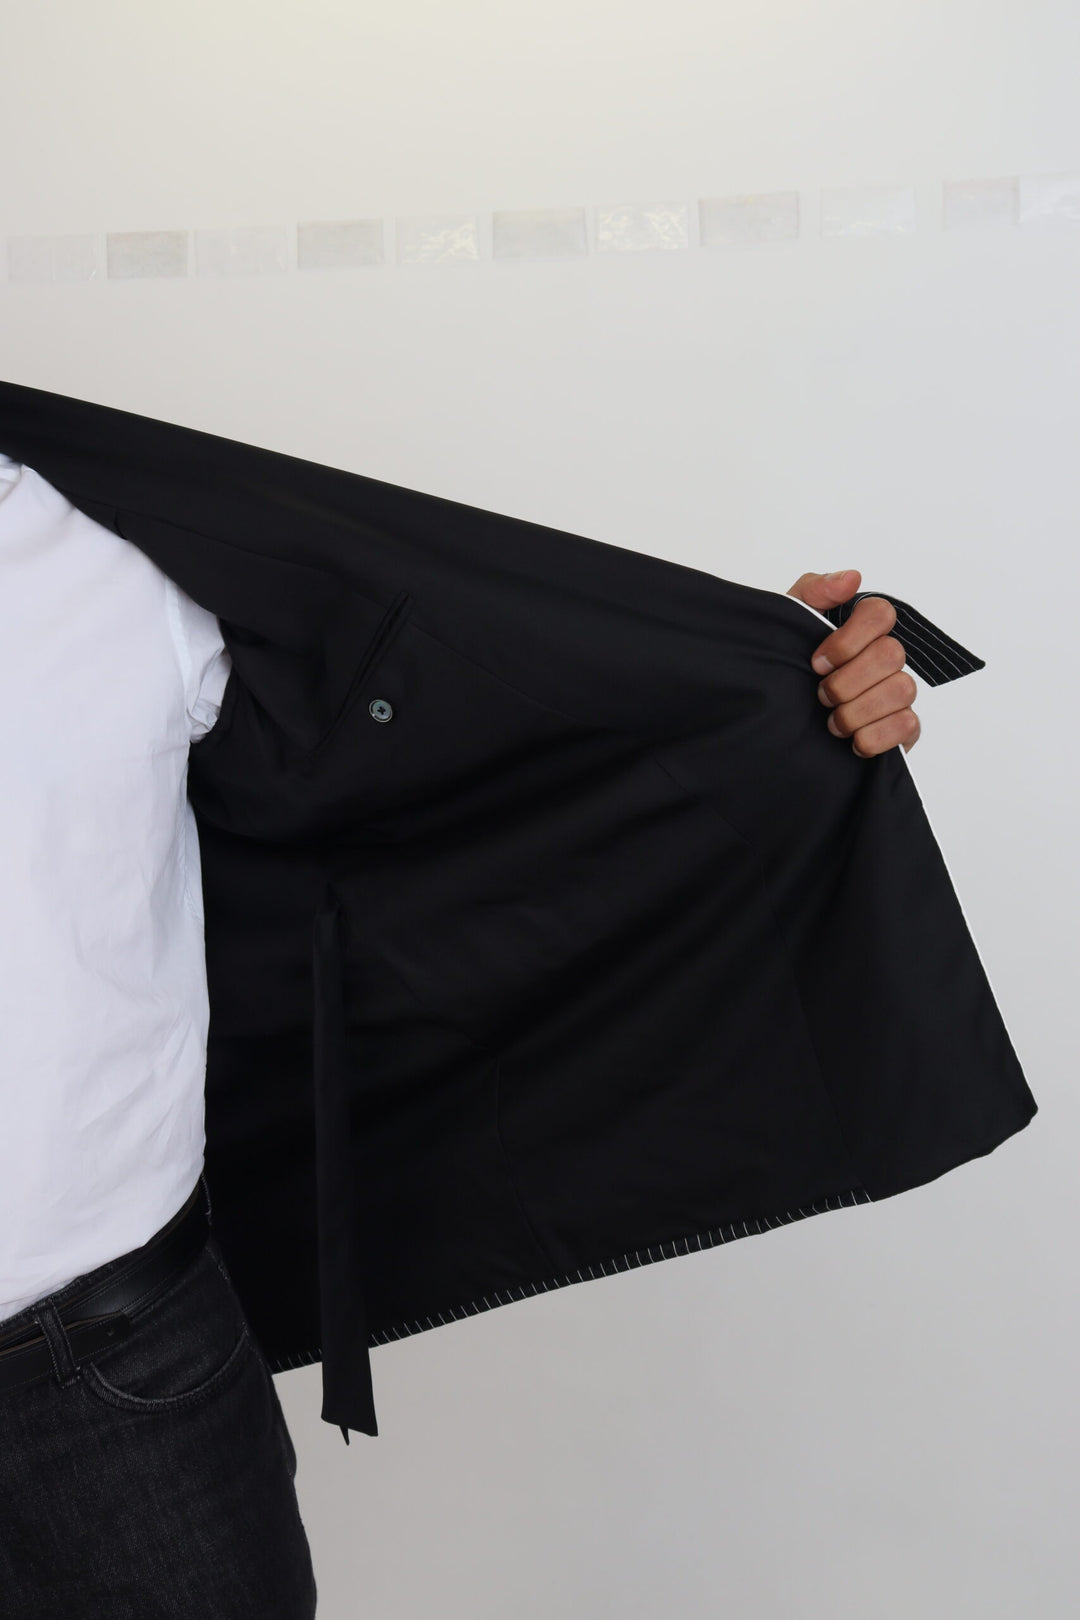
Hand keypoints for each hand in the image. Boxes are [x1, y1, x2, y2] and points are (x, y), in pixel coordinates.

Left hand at [785, 569, 920, 756]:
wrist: (778, 727)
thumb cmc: (786, 667)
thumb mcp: (787, 625)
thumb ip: (814, 592)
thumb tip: (852, 578)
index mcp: (861, 631)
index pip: (880, 613)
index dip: (848, 640)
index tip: (817, 663)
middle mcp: (886, 658)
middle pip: (891, 654)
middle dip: (847, 681)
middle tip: (821, 695)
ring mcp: (898, 692)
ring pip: (902, 689)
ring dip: (858, 711)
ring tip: (832, 723)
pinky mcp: (903, 728)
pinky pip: (908, 725)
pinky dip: (874, 736)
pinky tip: (852, 742)